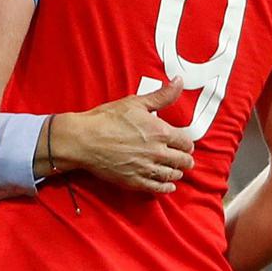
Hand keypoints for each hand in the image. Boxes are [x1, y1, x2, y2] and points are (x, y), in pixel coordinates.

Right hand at [47, 78, 194, 193]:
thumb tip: (179, 82)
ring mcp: (146, 168)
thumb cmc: (107, 119)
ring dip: (176, 172)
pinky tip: (168, 186)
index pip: (186, 142)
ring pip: (172, 175)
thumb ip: (162, 95)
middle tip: (182, 157)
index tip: (184, 143)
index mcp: (160, 132)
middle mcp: (157, 152)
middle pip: (183, 160)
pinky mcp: (135, 181)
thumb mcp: (136, 102)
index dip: (186, 142)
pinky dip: (166, 187)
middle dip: (185, 158)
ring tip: (175, 169)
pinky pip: (158, 188)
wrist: (84, 139)